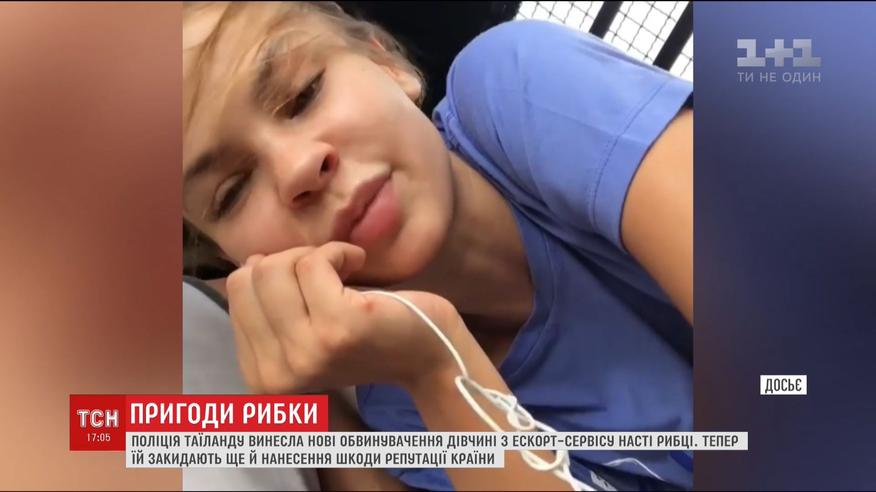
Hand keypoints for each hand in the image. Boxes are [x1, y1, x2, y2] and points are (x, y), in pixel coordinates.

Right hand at [225, 241, 462, 393]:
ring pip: (276, 267)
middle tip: (329, 276)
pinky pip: (313, 262)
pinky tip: (359, 264)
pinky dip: (340, 251)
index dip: (275, 276)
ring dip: (316, 256)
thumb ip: (271, 303)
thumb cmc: (369, 335)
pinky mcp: (338, 327)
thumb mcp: (306, 326)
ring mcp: (307, 352)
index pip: (236, 294)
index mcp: (262, 377)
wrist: (428, 354)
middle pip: (250, 277)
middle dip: (291, 261)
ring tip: (344, 273)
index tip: (311, 289)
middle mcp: (277, 374)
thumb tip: (250, 262)